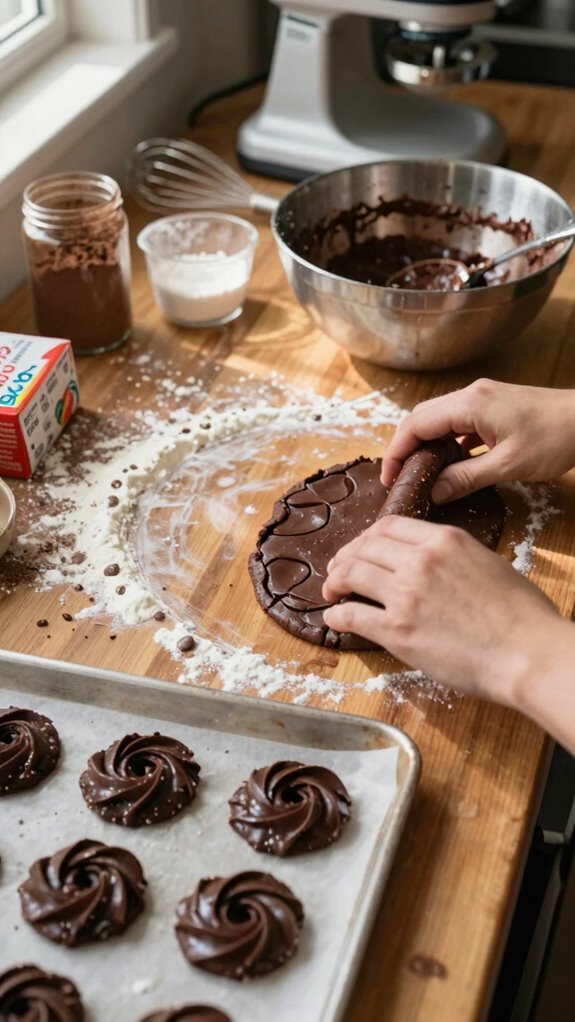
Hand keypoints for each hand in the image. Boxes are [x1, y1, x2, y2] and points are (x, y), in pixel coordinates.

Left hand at [322, 516, 561, 704]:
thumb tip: (438, 566)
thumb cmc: (521, 615)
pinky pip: (352, 615)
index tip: (360, 549)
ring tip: (330, 591)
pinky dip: (337, 614)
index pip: (388, 527)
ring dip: (334, 582)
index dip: (366, 538)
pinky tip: (334, 618)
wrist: (527, 653)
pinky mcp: (397, 630)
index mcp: (444, 540)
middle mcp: (419, 560)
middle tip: (337, 570)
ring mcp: (405, 594)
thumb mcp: (487, 562)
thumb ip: (455, 557)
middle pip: (364, 547)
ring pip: (351, 574)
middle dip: (345, 557)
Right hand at [381, 379, 574, 503]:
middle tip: (399, 480)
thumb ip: (465, 478)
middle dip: (405, 448)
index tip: (390, 479)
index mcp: (470, 404)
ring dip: (426, 445)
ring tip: (420, 475)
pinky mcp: (494, 407)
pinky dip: (446, 442)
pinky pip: (458, 423)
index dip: (397, 452)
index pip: (416, 425)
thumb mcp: (507, 465)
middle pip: (422, 418)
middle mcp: (471, 395)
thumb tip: (432, 493)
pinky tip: (449, 464)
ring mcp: (483, 399)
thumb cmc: (556, 438)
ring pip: (439, 419)